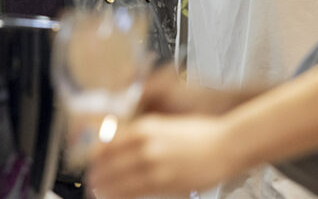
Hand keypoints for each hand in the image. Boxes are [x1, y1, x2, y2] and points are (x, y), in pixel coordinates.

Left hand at [87, 113, 234, 198]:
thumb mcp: (165, 126)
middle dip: (96, 174)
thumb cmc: (200, 134)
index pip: (107, 144)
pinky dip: (119, 195)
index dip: (95, 157)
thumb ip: (143, 135)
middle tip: (91, 182)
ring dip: (103, 187)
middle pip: (107, 162)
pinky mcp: (163, 181)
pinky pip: (132, 191)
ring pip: (116, 178)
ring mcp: (153, 162)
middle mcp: (144, 143)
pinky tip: (114, 197)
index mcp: (144, 127)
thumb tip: (122, 145)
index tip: (92, 164)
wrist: (225, 144)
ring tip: (98, 192)